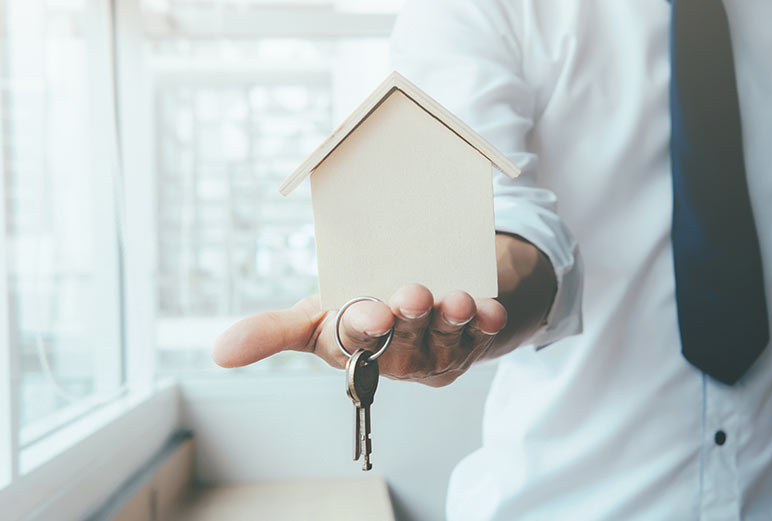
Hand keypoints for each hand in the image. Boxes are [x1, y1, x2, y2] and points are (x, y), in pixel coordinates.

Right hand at [213, 284, 506, 386]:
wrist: (427, 295)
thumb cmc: (366, 306)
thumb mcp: (319, 313)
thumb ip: (275, 330)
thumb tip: (218, 353)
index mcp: (353, 347)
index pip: (352, 342)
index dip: (362, 328)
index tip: (372, 314)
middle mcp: (395, 357)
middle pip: (403, 343)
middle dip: (409, 321)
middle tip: (413, 295)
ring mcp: (436, 354)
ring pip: (445, 341)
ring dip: (451, 321)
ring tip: (457, 299)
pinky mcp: (471, 345)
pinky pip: (482, 336)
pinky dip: (487, 323)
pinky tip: (490, 309)